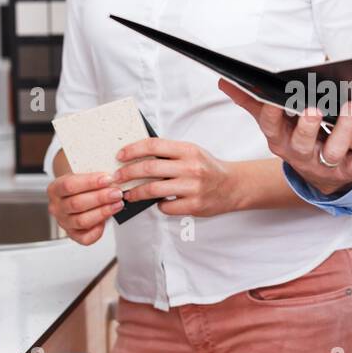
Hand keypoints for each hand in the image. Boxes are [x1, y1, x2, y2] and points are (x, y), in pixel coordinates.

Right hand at [47, 171, 124, 244]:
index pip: (70, 185)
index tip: (108, 179)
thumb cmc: (80, 186)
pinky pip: (85, 238)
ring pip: (82, 221)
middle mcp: (57, 207)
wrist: (76, 195)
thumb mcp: (82, 175)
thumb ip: (94, 178)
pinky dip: (97, 231)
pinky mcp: (73, 235)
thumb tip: (113, 179)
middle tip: (116, 193)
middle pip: (77, 204)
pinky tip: (105, 221)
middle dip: (100, 198)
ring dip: (103, 212)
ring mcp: (64, 222)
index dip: (90, 182)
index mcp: (55, 189)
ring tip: (117, 204)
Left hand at [112, 136, 240, 216]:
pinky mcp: (194, 205)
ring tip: (128, 194)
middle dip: (127, 173)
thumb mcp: (192, 152)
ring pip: (153, 190)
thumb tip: (137, 156)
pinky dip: (158, 205)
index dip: (133, 150)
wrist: (234, 186)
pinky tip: (158, 202)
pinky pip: (166, 207)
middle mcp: (190, 167)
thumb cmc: (208, 168)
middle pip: (149, 169)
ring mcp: (193, 188)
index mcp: (188, 150)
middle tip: (117, 177)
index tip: (120, 156)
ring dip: (136, 193)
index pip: (153, 145)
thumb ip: (169, 153)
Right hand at [217, 79, 351, 193]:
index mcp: (279, 139)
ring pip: (332, 151)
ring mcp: (322, 164)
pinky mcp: (344, 173)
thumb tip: (225, 82)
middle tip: (313, 107)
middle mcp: (299, 153)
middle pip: (300, 141)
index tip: (276, 98)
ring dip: (344, 130)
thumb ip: (251, 101)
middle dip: (306, 125)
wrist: (316, 177)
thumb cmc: (295, 140)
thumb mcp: (272, 123)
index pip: (271, 125)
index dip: (272, 113)